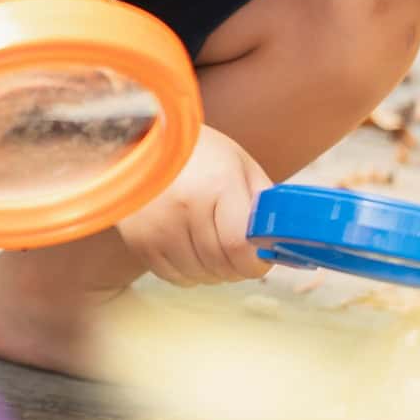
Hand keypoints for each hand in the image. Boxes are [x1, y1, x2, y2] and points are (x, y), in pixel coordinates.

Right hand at [115, 127, 271, 286]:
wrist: (145, 142)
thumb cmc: (202, 154)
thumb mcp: (241, 166)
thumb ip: (262, 204)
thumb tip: (279, 243)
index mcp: (217, 184)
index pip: (240, 247)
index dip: (255, 263)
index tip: (260, 259)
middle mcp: (185, 207)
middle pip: (221, 265)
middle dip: (238, 268)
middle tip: (240, 255)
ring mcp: (158, 226)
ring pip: (199, 275)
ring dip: (214, 272)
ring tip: (215, 248)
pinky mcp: (140, 241)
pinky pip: (174, 277)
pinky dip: (190, 272)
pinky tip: (193, 250)